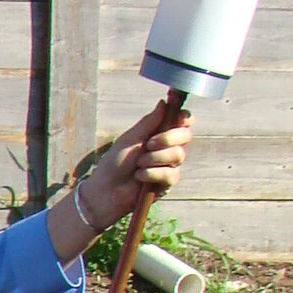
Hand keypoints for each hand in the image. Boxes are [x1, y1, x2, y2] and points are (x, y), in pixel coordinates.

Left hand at [50, 100, 193, 261]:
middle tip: (148, 144)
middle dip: (167, 138)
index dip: (184, 118)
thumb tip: (164, 102)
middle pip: (185, 135)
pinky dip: (152, 174)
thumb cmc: (115, 162)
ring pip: (178, 154)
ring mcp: (170, 165)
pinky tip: (139, 176)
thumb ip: (149, 122)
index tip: (179, 118)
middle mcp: (168, 147)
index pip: (182, 121)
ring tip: (138, 164)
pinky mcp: (168, 182)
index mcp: (159, 133)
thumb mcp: (130, 139)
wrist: (107, 190)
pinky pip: (170, 174)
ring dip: (154, 158)